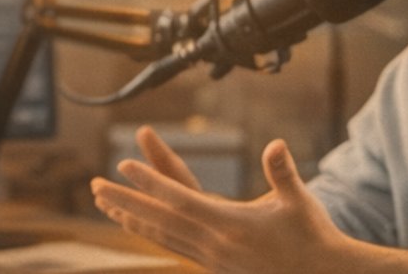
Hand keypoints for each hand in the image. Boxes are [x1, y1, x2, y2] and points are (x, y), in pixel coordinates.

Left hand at [91, 126, 355, 273]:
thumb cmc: (313, 237)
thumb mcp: (298, 202)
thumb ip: (283, 173)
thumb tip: (277, 145)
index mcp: (229, 224)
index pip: (179, 198)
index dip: (149, 182)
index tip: (122, 166)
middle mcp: (214, 244)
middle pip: (160, 218)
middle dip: (125, 200)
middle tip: (95, 186)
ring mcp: (213, 258)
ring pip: (162, 235)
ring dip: (133, 218)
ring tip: (107, 204)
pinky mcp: (216, 266)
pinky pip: (174, 246)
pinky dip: (153, 233)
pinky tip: (141, 226)